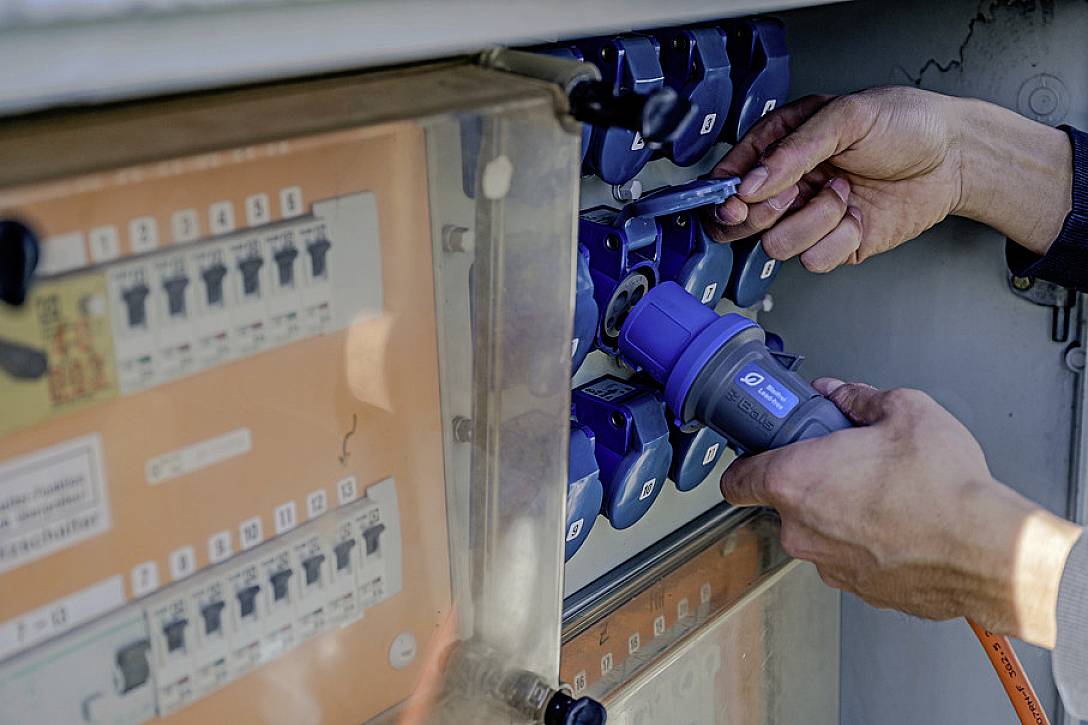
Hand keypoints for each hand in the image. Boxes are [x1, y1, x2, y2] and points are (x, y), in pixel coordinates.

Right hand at [705, 86, 1071, 270]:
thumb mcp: (845, 116)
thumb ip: (793, 150)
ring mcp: (810, 218)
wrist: (954, 157)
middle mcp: (789, 186)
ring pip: (778, 245)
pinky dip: (838, 240)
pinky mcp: (836, 246)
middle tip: (793, 194)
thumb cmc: (904, 123)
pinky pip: (815, 260)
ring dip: (814, 220)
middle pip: (742, 223)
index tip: (736, 202)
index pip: (729, 180)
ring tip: (843, 191)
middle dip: (767, 211)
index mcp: (779, 148)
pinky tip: (857, 214)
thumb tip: (752, 183)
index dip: (723, 197)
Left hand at [719, 378, 1081, 647]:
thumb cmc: (945, 487)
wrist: (989, 550)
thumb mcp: (904, 411)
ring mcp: (828, 566)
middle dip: (810, 483)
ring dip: (839, 516)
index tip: (758, 456)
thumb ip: (859, 397)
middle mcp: (801, 530)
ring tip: (883, 495)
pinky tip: (899, 525)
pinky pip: (849, 559)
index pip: (735, 480)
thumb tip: (842, 393)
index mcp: (795, 481)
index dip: (744, 465)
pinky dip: (866, 543)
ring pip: (819, 534)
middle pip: (783, 503)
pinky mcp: (859, 591)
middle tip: (846, 465)